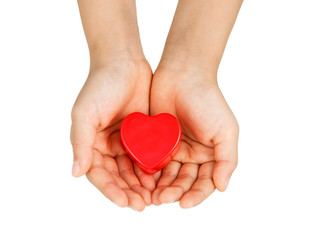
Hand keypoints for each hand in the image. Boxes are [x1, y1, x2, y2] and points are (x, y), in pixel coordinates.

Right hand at [70, 59, 158, 210]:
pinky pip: (147, 156)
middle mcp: (107, 146)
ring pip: (133, 170)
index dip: (111, 190)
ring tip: (154, 198)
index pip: (99, 174)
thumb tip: (75, 172)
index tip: (125, 202)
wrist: (124, 63)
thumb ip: (81, 143)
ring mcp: (125, 141)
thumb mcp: (85, 113)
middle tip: (143, 205)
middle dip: (129, 192)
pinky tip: (161, 179)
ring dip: (142, 185)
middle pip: (118, 176)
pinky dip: (152, 169)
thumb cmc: (100, 85)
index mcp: (91, 144)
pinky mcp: (142, 134)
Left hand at [150, 66, 238, 207]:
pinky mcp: (156, 141)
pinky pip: (152, 160)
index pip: (205, 182)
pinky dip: (149, 172)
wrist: (183, 75)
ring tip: (152, 195)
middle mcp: (192, 154)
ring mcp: (173, 148)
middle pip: (184, 181)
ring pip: (167, 174)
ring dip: (161, 186)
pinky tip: (143, 180)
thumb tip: (222, 187)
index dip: (196, 195)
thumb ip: (227, 160)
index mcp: (210, 155)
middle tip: (163, 199)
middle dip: (175, 191)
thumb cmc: (208, 100)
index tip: (184, 204)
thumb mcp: (226, 131)